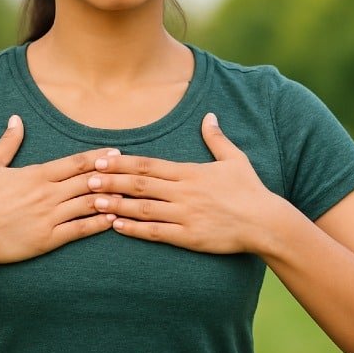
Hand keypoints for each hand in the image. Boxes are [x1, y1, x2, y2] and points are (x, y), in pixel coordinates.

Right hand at [0, 115, 119, 263]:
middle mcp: (46, 194)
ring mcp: (48, 217)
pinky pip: (79, 230)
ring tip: (130, 195)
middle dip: (112, 176)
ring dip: (110, 199)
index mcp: (36, 175)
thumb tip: (15, 119)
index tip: (116, 153)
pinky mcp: (47, 239)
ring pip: (88, 204)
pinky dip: (98, 224)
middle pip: (87, 181)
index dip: (98, 158)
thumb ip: (7, 143)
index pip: (75, 163)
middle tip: (133, 171)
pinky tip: (113, 220)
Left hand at [87, 112, 280, 254]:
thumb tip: (210, 116)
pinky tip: (116, 226)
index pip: (149, 165)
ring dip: (116, 204)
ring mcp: (185, 215)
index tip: (101, 159)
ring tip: (93, 201)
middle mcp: (184, 192)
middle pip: (140, 184)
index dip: (123, 162)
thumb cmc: (250, 191)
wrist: (266, 223)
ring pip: (143, 208)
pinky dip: (134, 229)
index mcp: (190, 172)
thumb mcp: (235, 159)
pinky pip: (156, 232)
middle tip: (87, 178)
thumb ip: (217, 138)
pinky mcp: (189, 236)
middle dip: (112, 180)